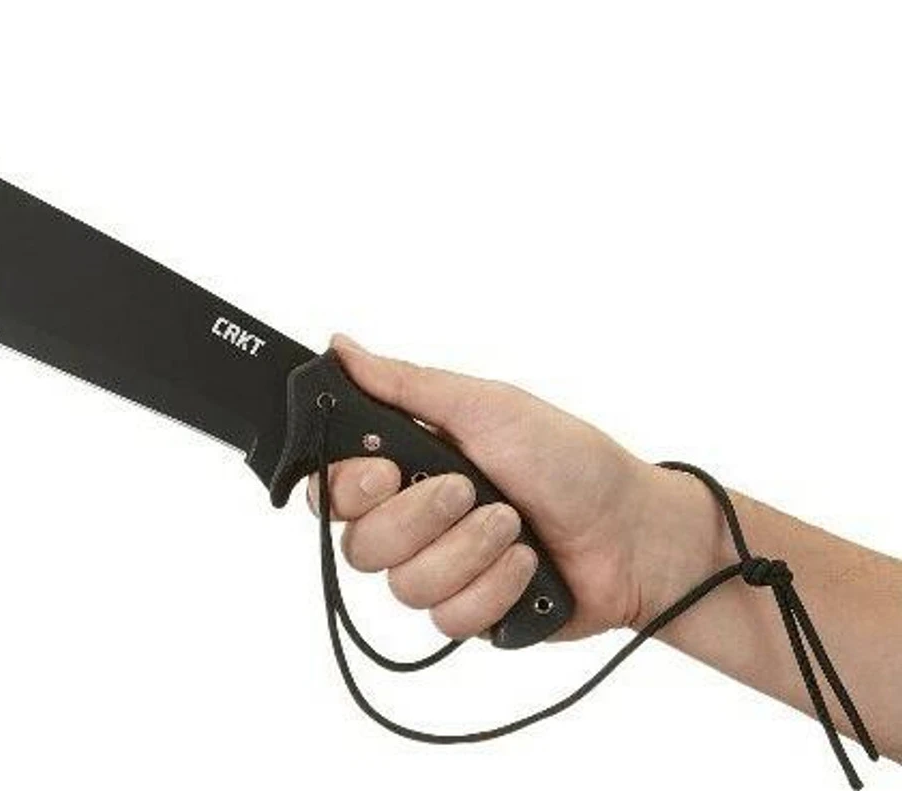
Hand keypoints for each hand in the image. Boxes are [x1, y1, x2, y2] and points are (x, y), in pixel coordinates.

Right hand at [308, 334, 728, 640]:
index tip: (388, 473)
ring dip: (470, 551)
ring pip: (405, 586)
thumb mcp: (486, 406)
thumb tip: (342, 345)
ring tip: (515, 525)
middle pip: (361, 546)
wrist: (634, 531)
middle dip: (423, 518)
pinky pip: (449, 619)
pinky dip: (495, 587)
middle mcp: (415, 522)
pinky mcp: (469, 614)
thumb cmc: (569, 460)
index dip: (349, 490)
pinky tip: (526, 565)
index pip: (333, 493)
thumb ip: (405, 383)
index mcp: (408, 466)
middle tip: (470, 490)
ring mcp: (441, 570)